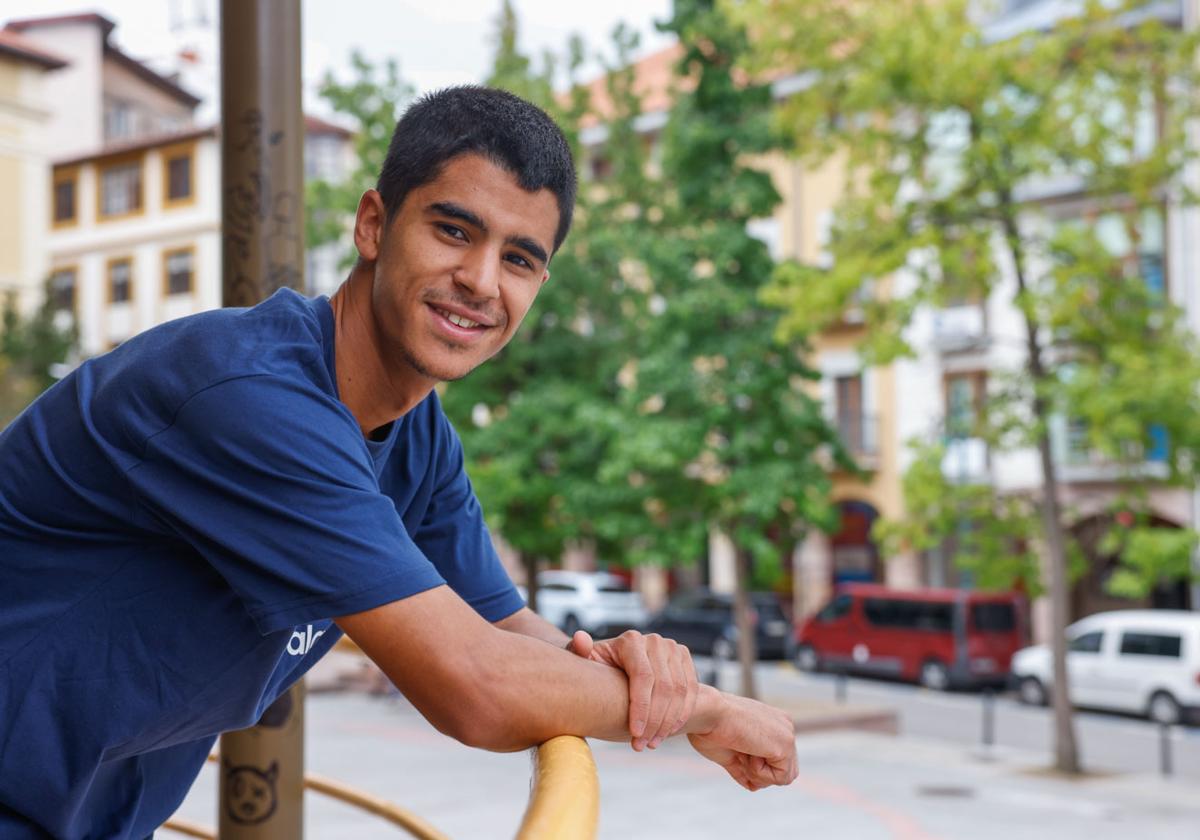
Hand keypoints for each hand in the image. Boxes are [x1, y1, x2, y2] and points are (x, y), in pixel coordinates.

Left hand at [567, 629, 698, 751]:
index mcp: (631, 641)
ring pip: (679, 692)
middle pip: (664, 687)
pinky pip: (690, 690)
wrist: (619, 663)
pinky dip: (681, 715)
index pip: (643, 677)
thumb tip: (581, 639)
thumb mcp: (587, 663)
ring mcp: (672, 647)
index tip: (635, 734)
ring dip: (667, 723)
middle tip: (641, 745)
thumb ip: (578, 652)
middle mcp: (654, 640)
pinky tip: (667, 732)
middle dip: (654, 722)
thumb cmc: (597, 669)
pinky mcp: (684, 657)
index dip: (642, 708)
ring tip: (652, 743)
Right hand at [687, 691, 797, 791]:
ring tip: (743, 753)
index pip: (776, 760)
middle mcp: (784, 726)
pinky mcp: (786, 744)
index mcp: (772, 723)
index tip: (736, 752)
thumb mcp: (729, 751)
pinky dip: (760, 773)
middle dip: (761, 774)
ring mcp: (787, 734)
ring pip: (785, 776)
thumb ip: (744, 766)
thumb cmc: (709, 728)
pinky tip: (748, 751)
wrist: (706, 712)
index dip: (755, 769)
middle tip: (740, 755)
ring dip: (760, 774)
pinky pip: (781, 778)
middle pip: (785, 770)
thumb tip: (753, 785)